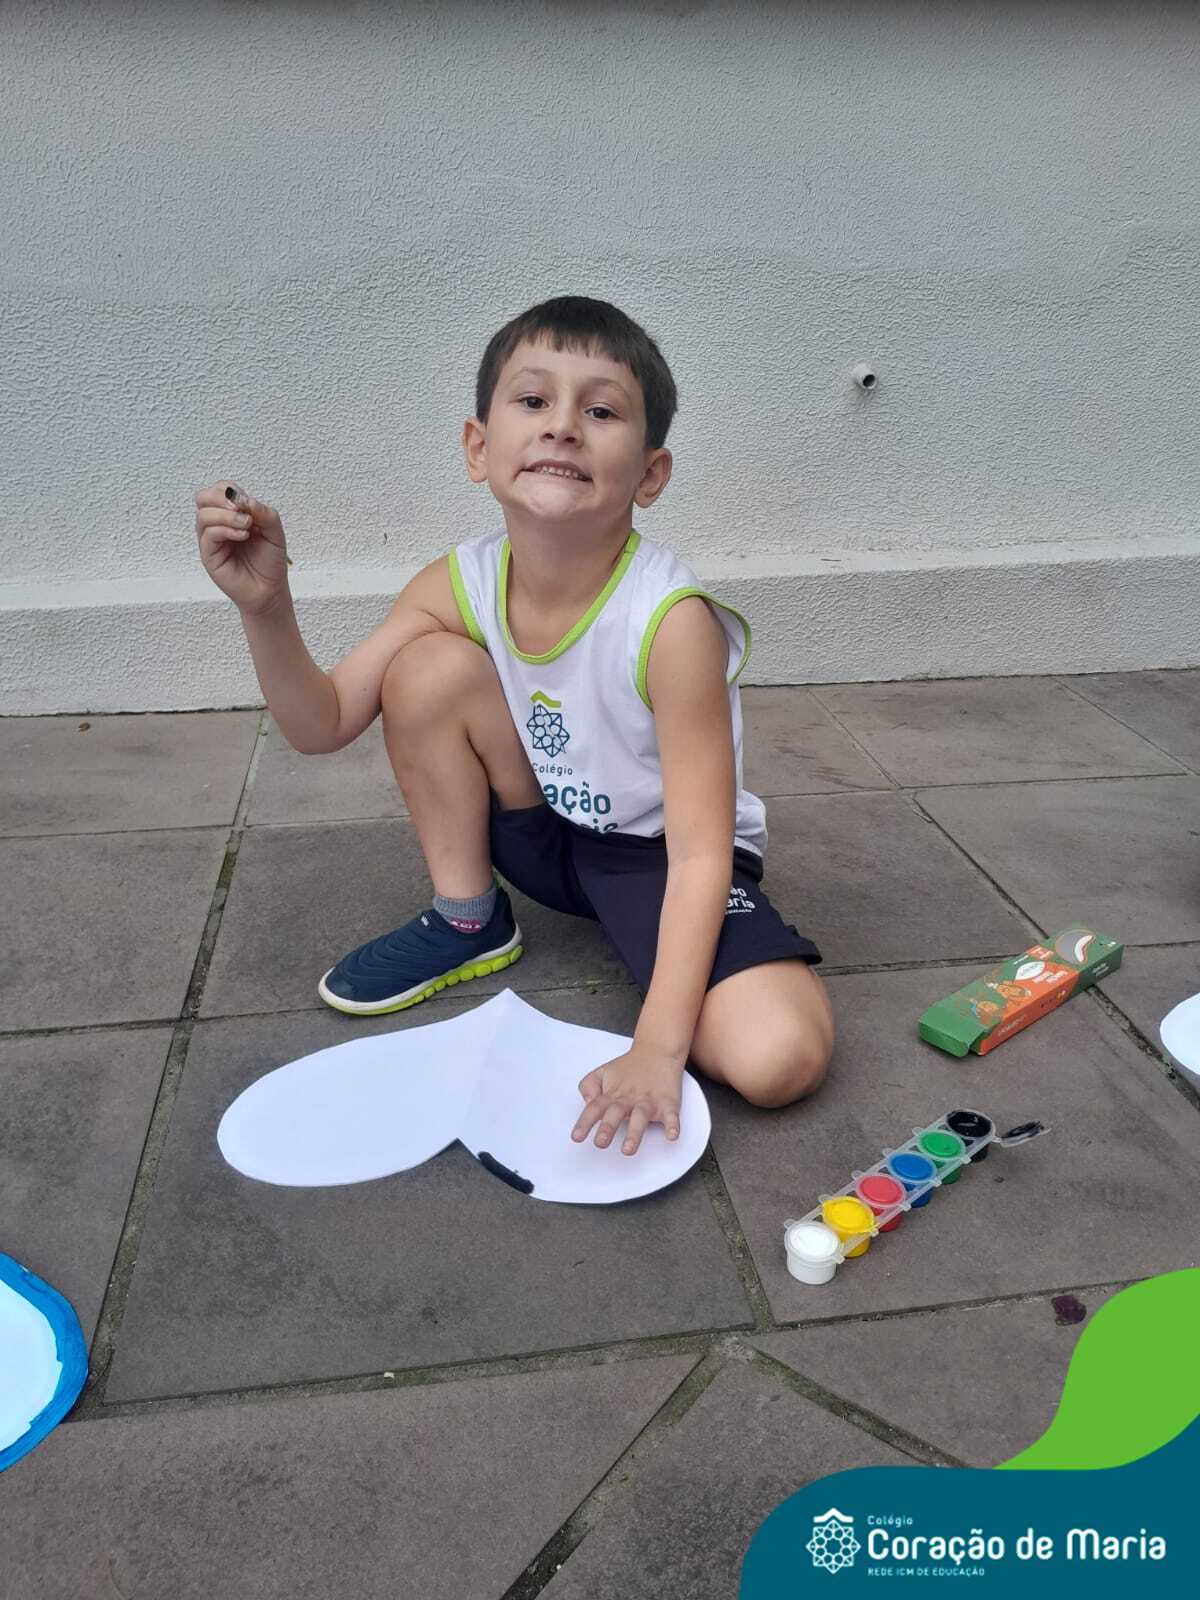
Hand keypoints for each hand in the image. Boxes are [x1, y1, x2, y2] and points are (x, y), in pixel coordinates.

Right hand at [194, 481, 290, 614]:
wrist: (270, 589)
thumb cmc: (270, 561)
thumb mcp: (274, 531)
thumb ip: (263, 512)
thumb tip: (245, 500)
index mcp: (231, 514)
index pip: (220, 489)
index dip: (231, 490)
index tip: (248, 503)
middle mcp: (217, 524)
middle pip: (203, 497)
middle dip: (221, 497)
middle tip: (241, 509)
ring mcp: (211, 540)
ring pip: (203, 515)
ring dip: (226, 515)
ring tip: (246, 526)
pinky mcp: (208, 555)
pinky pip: (208, 534)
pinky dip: (226, 530)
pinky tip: (242, 536)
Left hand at [571, 1043, 683, 1156]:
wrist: (657, 1051)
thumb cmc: (628, 1068)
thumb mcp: (602, 1073)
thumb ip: (588, 1087)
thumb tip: (587, 1104)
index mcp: (611, 1094)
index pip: (594, 1108)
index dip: (585, 1123)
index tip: (576, 1137)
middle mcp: (628, 1099)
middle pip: (616, 1113)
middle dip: (608, 1128)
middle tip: (600, 1143)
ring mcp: (648, 1101)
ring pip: (640, 1117)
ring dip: (634, 1133)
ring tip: (628, 1149)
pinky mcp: (667, 1103)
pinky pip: (671, 1115)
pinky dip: (673, 1125)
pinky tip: (672, 1135)